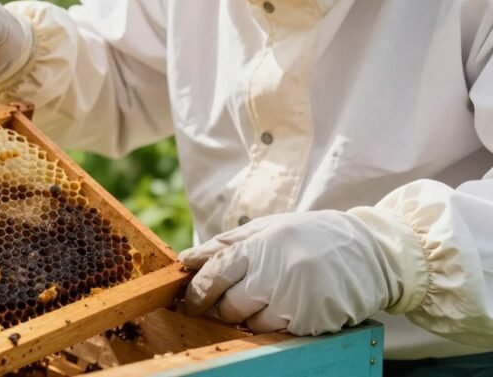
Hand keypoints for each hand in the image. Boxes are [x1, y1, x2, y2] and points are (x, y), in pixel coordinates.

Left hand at [178, 210, 403, 334]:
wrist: (371, 252)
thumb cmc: (312, 236)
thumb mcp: (268, 227)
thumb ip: (226, 243)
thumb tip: (187, 260)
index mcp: (262, 244)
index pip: (215, 273)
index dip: (197, 291)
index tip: (188, 301)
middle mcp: (277, 272)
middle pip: (229, 304)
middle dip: (220, 307)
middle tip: (222, 304)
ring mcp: (296, 299)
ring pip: (250, 323)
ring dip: (249, 317)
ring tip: (266, 298)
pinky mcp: (313, 321)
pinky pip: (277, 332)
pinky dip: (274, 325)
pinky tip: (287, 307)